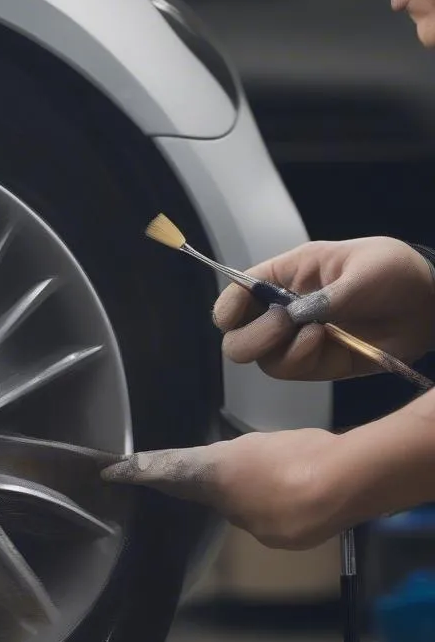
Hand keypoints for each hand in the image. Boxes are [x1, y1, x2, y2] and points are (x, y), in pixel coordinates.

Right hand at [100, 429, 351, 549]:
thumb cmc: (291, 509)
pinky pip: (264, 462)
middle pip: (199, 463)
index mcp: (207, 470)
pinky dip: (265, 477)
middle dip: (191, 477)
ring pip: (235, 462)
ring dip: (237, 480)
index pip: (161, 469)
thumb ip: (242, 515)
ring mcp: (257, 442)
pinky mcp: (285, 442)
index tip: (110, 470)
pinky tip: (281, 495)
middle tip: (187, 493)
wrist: (345, 477)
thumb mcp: (259, 528)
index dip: (135, 471)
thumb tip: (244, 506)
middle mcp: (226, 450)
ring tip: (249, 504)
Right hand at [215, 237, 434, 380]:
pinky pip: (291, 371)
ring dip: (281, 349)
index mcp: (284, 277)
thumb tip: (293, 318)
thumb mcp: (364, 269)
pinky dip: (301, 360)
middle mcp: (281, 311)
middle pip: (236, 337)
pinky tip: (326, 342)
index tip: (233, 317)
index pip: (236, 294)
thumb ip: (328, 295)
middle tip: (284, 325)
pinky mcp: (317, 364)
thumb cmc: (393, 272)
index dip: (228, 307)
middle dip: (252, 336)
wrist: (430, 304)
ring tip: (316, 333)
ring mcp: (297, 341)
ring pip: (261, 359)